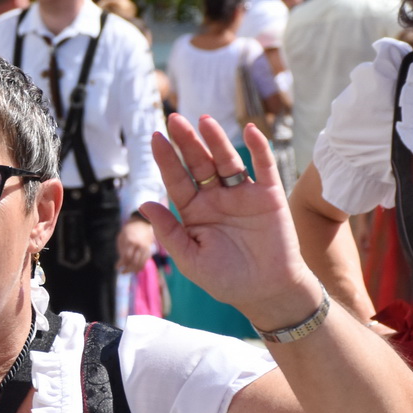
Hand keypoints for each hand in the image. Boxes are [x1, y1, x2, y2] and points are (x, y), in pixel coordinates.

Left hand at [116, 218, 154, 272]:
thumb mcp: (121, 238)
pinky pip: (145, 262)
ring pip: (140, 263)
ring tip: (126, 272)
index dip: (121, 264)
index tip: (116, 267)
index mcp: (131, 241)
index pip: (126, 257)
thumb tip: (122, 264)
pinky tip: (134, 269)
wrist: (141, 223)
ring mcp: (145, 248)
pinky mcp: (149, 250)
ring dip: (133, 270)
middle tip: (121, 272)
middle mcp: (139, 245)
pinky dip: (139, 267)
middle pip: (134, 262)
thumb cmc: (128, 231)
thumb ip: (121, 250)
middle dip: (127, 269)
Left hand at [145, 115, 316, 329]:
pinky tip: (249, 131)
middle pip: (199, 164)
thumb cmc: (226, 279)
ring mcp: (242, 194)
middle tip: (174, 120)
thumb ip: (169, 232)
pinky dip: (258, 148)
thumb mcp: (190, 259)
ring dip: (216, 140)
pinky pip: (263, 167)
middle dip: (187, 142)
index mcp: (195, 212)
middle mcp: (216, 198)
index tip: (155, 138)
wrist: (267, 292)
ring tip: (204, 121)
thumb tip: (144, 204)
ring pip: (227, 160)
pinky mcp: (268, 195)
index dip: (167, 160)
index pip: (177, 180)